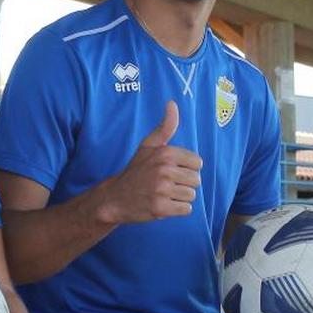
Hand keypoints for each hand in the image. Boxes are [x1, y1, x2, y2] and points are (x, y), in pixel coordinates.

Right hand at [98, 101, 202, 224]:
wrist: (115, 198)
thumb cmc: (136, 170)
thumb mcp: (148, 146)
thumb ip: (165, 126)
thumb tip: (172, 103)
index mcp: (165, 153)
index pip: (197, 163)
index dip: (185, 169)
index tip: (169, 171)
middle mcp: (164, 170)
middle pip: (196, 180)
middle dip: (183, 184)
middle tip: (164, 184)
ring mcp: (162, 190)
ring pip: (191, 195)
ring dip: (179, 197)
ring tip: (162, 194)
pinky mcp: (161, 208)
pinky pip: (186, 210)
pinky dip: (176, 210)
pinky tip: (162, 204)